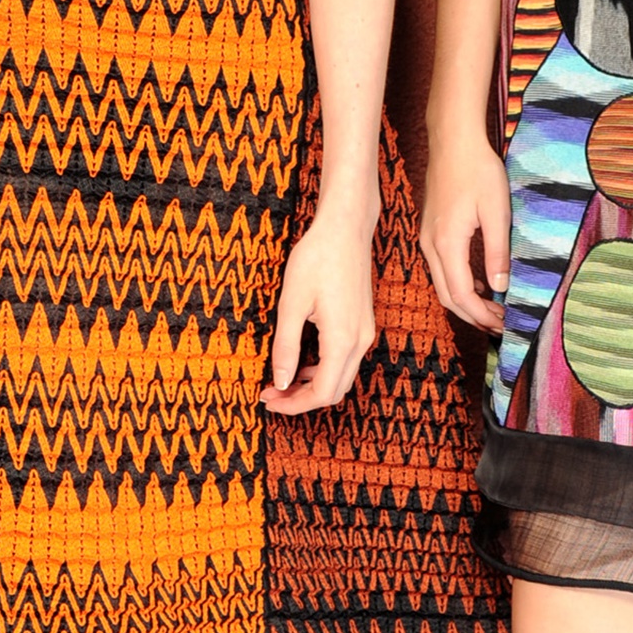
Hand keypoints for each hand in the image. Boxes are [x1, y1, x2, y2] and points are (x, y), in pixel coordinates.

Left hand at [262, 196, 376, 416]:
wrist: (345, 228)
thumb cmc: (317, 258)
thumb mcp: (292, 303)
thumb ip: (287, 347)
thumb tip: (281, 382)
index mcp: (342, 340)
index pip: (322, 393)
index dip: (293, 404)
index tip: (267, 399)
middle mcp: (360, 342)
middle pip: (334, 391)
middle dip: (302, 400)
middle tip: (271, 394)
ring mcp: (365, 333)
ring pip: (342, 377)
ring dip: (313, 386)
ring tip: (283, 381)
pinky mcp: (363, 324)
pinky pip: (346, 360)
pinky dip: (324, 370)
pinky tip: (303, 362)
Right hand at [420, 123, 510, 333]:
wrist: (453, 141)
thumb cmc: (477, 171)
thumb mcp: (496, 212)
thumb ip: (498, 253)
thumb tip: (501, 288)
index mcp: (447, 244)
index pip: (462, 295)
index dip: (483, 315)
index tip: (504, 324)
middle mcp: (431, 246)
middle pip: (448, 297)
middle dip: (474, 316)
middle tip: (501, 325)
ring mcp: (427, 239)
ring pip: (443, 284)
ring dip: (466, 302)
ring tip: (493, 309)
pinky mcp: (430, 231)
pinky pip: (442, 268)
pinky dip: (459, 284)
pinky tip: (480, 283)